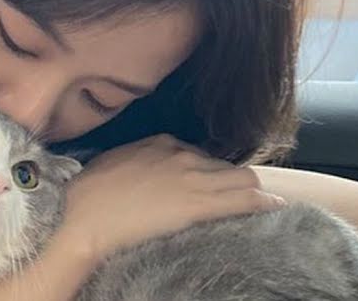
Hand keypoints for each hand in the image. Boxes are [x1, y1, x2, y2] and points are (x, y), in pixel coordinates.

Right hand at [61, 134, 286, 258]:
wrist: (81, 215)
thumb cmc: (88, 194)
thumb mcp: (114, 162)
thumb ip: (138, 161)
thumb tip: (145, 171)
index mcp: (161, 142)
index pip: (199, 153)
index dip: (207, 171)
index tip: (206, 184)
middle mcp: (181, 155)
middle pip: (225, 164)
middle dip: (233, 180)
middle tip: (235, 198)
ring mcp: (192, 178)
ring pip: (243, 178)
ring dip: (251, 191)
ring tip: (259, 204)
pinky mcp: (197, 204)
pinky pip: (244, 200)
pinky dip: (263, 204)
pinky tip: (276, 209)